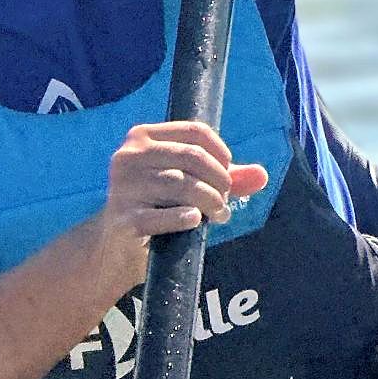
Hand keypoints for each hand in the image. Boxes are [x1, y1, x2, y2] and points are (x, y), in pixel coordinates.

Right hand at [97, 121, 268, 278]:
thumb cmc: (157, 206)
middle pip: (192, 157)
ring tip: (219, 215)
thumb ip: (225, 177)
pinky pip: (167, 216)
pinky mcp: (125, 220)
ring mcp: (123, 188)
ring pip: (183, 185)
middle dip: (220, 181)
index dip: (221, 153)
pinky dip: (187, 218)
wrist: (115, 246)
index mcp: (142, 137)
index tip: (228, 176)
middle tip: (224, 202)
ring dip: (211, 202)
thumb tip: (262, 176)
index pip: (195, 132)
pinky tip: (195, 222)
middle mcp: (128, 156)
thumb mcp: (189, 184)